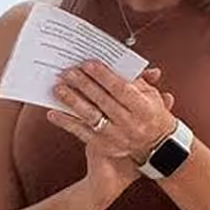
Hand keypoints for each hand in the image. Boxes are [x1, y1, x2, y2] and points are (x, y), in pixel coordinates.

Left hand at [49, 64, 175, 164]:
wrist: (156, 144)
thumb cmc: (151, 114)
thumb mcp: (150, 95)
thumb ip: (135, 79)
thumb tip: (118, 63)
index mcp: (143, 108)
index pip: (121, 89)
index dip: (103, 76)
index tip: (87, 64)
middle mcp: (130, 123)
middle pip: (103, 101)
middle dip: (84, 84)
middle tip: (68, 72)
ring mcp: (116, 136)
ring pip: (90, 117)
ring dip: (72, 101)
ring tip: (58, 88)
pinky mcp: (104, 146)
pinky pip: (81, 133)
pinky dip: (66, 122)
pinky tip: (53, 113)